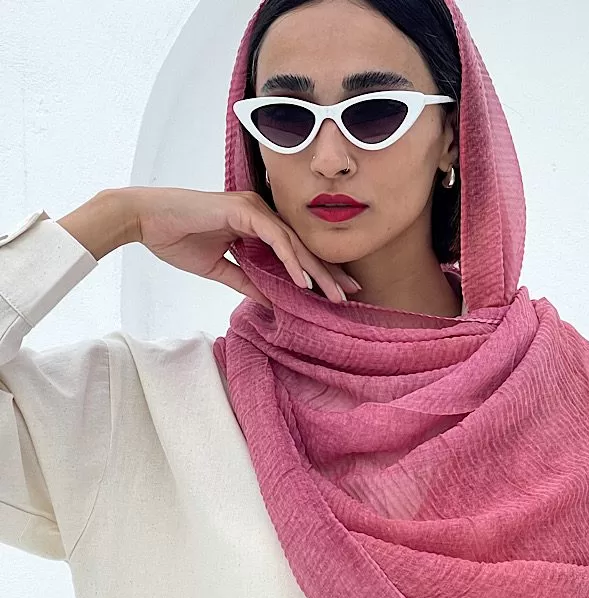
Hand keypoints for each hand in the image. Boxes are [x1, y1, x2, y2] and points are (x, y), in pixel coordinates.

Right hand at [124, 186, 358, 307]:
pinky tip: (304, 281)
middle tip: (351, 294)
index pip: (294, 251)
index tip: (337, 292)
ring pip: (294, 243)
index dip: (317, 272)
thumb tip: (272, 304)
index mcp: (256, 224)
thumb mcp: (220, 270)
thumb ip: (247, 283)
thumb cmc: (176, 239)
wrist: (144, 220)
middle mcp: (260, 213)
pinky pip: (275, 238)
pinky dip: (291, 260)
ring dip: (316, 271)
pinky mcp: (243, 210)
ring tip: (335, 294)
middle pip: (301, 247)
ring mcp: (253, 209)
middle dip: (328, 272)